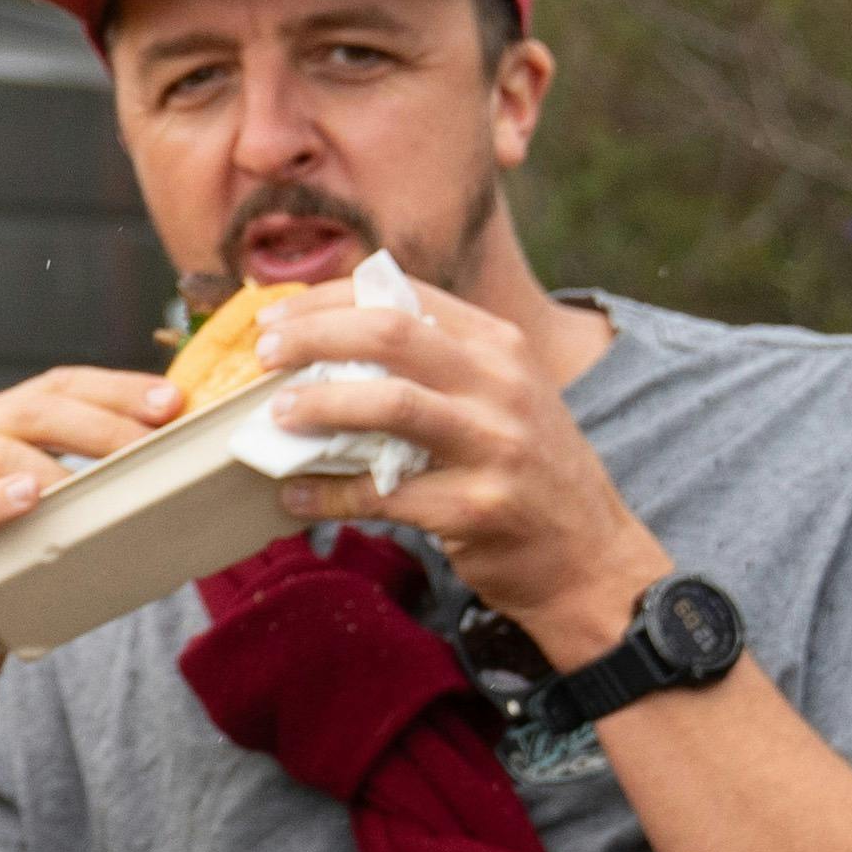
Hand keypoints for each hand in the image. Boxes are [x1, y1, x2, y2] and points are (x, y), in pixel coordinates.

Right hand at [0, 363, 188, 699]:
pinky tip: (26, 498)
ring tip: (98, 479)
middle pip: (30, 410)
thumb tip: (179, 455)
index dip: (114, 389)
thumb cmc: (16, 582)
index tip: (173, 404)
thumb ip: (95, 478)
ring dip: (53, 461)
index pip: (55, 387)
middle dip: (99, 423)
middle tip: (149, 445)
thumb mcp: (64, 520)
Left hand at [265, 274, 671, 657]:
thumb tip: (330, 343)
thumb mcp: (500, 395)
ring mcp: (492, 444)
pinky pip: (382, 495)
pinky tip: (295, 496)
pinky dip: (328, 495)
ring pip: (389, 404)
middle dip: (313, 337)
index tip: (277, 318)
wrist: (589, 554)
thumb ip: (436, 364)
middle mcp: (500, 384)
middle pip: (390, 334)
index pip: (402, 297)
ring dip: (320, 407)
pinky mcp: (476, 507)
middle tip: (263, 355)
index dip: (329, 300)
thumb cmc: (525, 468)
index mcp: (499, 345)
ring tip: (276, 417)